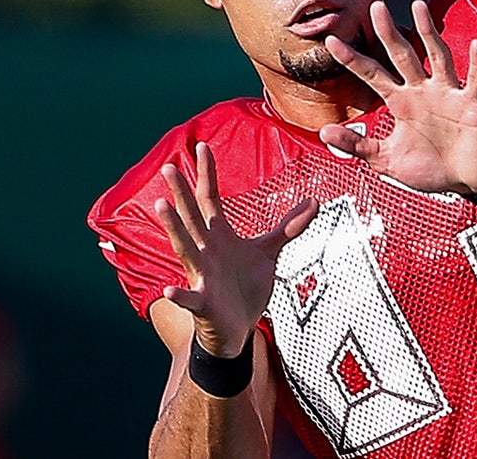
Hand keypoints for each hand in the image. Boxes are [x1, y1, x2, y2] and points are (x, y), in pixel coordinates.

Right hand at [155, 142, 316, 356]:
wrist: (236, 329)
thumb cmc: (245, 288)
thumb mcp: (268, 251)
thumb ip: (288, 227)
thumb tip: (313, 202)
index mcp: (219, 237)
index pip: (210, 199)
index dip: (207, 174)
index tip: (202, 146)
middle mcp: (206, 251)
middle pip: (192, 217)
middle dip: (181, 193)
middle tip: (170, 167)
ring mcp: (202, 276)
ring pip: (185, 248)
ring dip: (174, 228)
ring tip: (162, 206)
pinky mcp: (203, 303)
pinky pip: (190, 298)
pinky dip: (180, 295)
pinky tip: (171, 289)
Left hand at [321, 0, 476, 193]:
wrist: (466, 181)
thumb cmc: (431, 168)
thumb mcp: (386, 159)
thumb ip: (357, 145)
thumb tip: (324, 133)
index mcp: (401, 102)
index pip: (372, 75)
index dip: (352, 59)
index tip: (331, 40)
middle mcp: (422, 91)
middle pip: (402, 55)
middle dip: (388, 32)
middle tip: (374, 7)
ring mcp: (448, 94)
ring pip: (437, 56)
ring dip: (427, 32)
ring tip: (418, 7)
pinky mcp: (471, 104)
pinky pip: (474, 80)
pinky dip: (476, 63)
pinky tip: (475, 46)